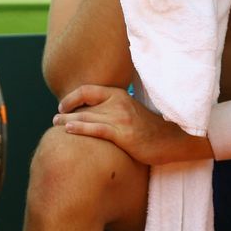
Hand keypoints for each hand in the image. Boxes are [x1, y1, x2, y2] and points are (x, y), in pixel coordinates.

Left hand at [53, 84, 192, 165]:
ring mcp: (120, 118)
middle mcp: (118, 102)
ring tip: (55, 124)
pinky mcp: (123, 134)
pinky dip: (79, 129)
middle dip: (65, 111)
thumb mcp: (131, 112)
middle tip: (54, 117)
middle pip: (83, 104)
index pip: (87, 90)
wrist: (175, 139)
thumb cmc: (151, 129)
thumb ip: (114, 109)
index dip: (71, 97)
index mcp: (119, 94)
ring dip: (66, 121)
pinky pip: (96, 129)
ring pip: (86, 117)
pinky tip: (67, 130)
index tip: (62, 106)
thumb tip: (93, 114)